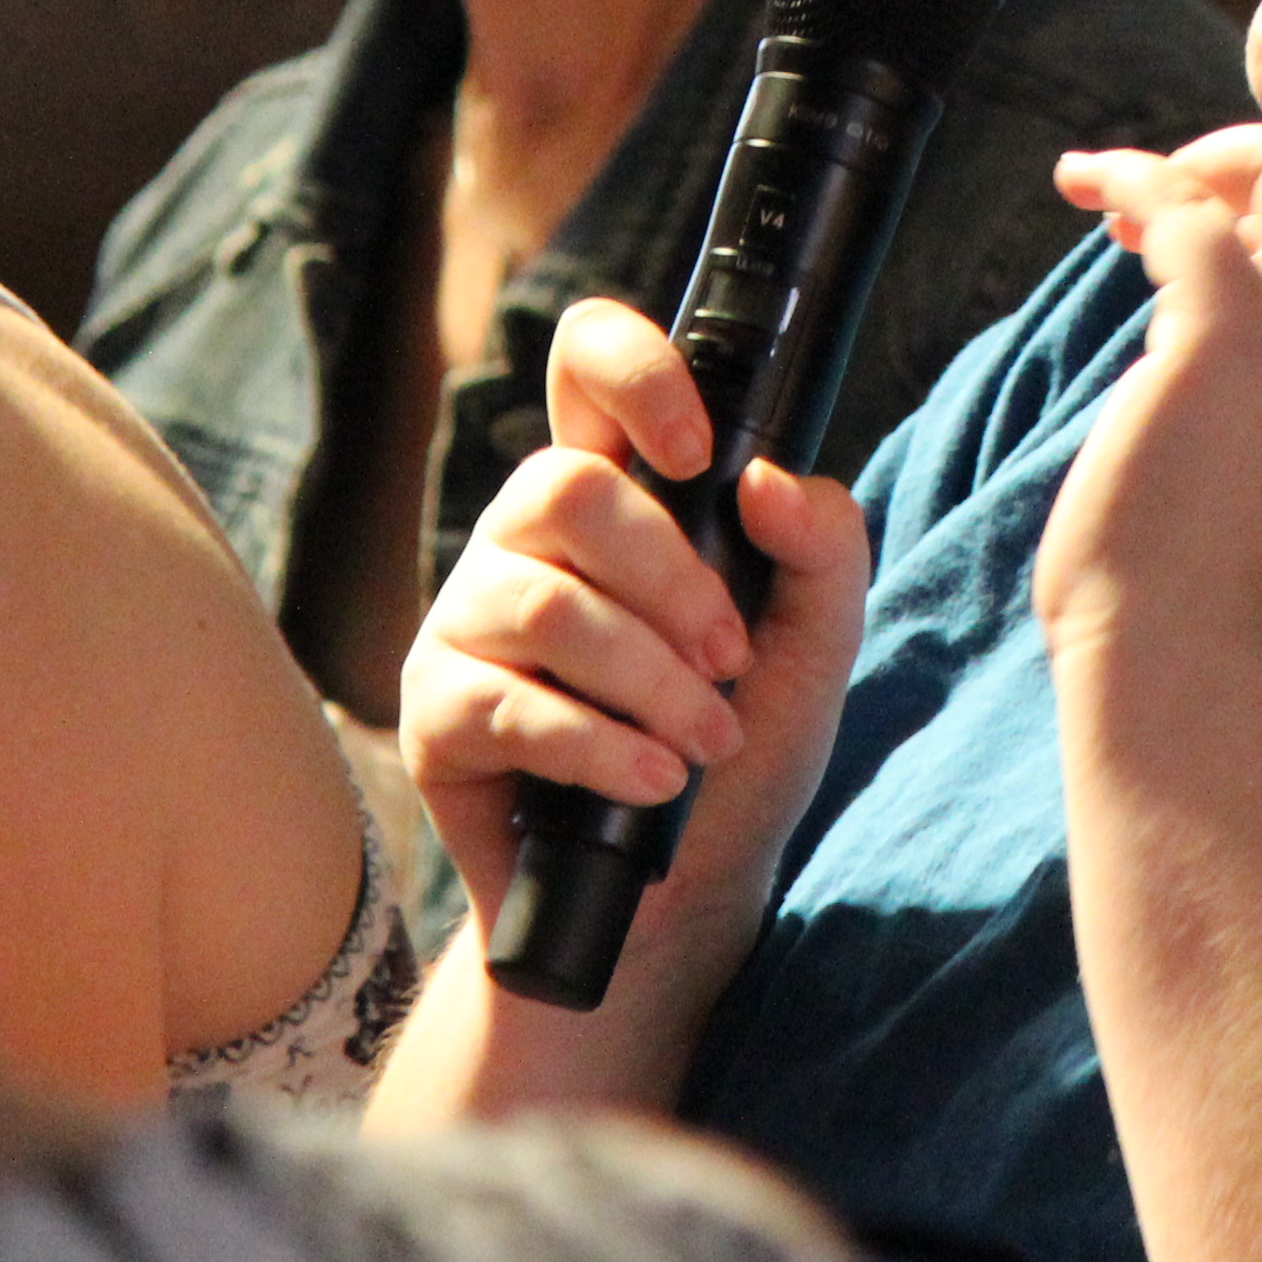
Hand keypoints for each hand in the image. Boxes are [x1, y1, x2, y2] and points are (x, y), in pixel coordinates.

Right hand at [397, 298, 869, 949]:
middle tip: (731, 661)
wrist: (683, 895)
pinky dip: (601, 747)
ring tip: (707, 741)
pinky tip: (655, 781)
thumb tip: (768, 483)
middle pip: (564, 486)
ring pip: (544, 604)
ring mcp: (468, 621)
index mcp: (613, 493)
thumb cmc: (740, 748)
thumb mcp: (815, 646)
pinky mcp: (439, 712)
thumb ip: (822, 550)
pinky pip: (507, 704)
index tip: (700, 454)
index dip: (632, 372)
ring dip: (649, 680)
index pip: (587, 367)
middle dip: (671, 579)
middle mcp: (525, 538)